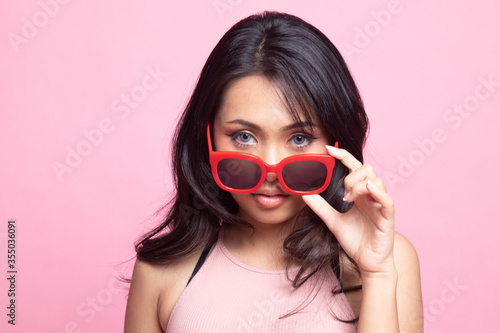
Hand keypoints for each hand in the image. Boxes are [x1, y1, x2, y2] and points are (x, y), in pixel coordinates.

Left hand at [302, 145, 395, 278]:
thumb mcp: (332, 221)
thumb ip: (319, 206)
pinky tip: (369, 188)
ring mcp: (381, 205)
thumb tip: (304, 194)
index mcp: (360, 193)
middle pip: (366, 169)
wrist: (367, 262)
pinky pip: (387, 200)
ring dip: (359, 185)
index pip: (353, 167)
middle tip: (343, 194)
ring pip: (375, 180)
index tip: (328, 149)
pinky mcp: (388, 217)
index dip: (343, 156)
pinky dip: (378, 191)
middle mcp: (372, 195)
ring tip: (349, 199)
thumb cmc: (355, 240)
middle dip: (351, 176)